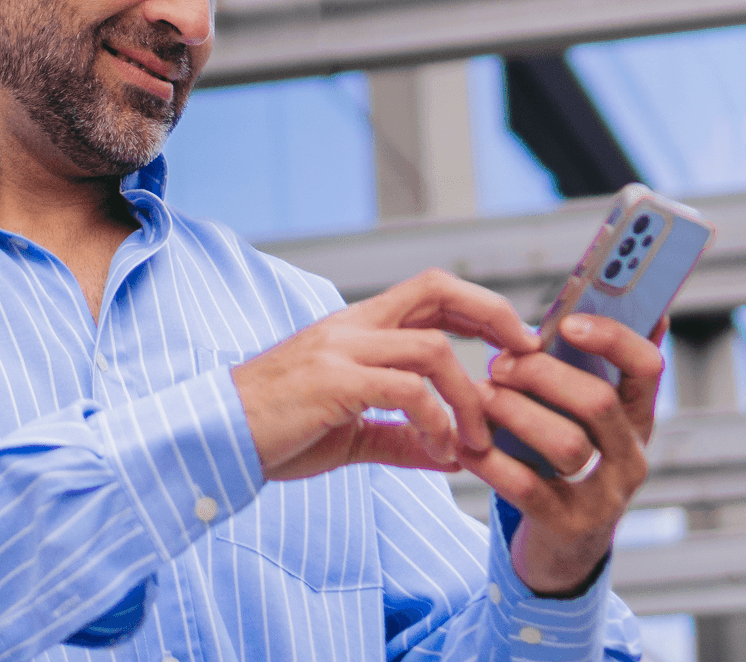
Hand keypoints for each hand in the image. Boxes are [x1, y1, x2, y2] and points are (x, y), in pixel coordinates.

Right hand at [231, 269, 540, 481]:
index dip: (480, 307)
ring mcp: (342, 349)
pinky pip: (404, 389)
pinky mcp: (334, 380)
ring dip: (468, 397)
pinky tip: (440, 450)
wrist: (218, 436)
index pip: (430, 291)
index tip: (516, 341)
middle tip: (526, 357)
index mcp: (358, 328)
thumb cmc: (280, 429)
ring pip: (431, 348)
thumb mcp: (351, 432)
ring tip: (475, 442)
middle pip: (436, 289)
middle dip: (492, 315)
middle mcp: (353, 326)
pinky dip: (435, 420)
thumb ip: (403, 437)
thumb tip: (454, 456)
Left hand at [457, 314, 665, 595]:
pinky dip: (489, 460)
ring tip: (479, 397)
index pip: (646, 366)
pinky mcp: (569, 526)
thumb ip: (573, 364)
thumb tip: (571, 306)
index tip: (566, 322)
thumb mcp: (575, 409)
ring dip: (514, 411)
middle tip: (499, 364)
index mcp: (635, 414)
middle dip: (541, 373)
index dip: (611, 338)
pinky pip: (527, 487)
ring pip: (566, 444)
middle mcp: (631, 454)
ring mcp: (606, 496)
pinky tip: (465, 443)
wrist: (563, 540)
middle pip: (598, 400)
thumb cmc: (559, 448)